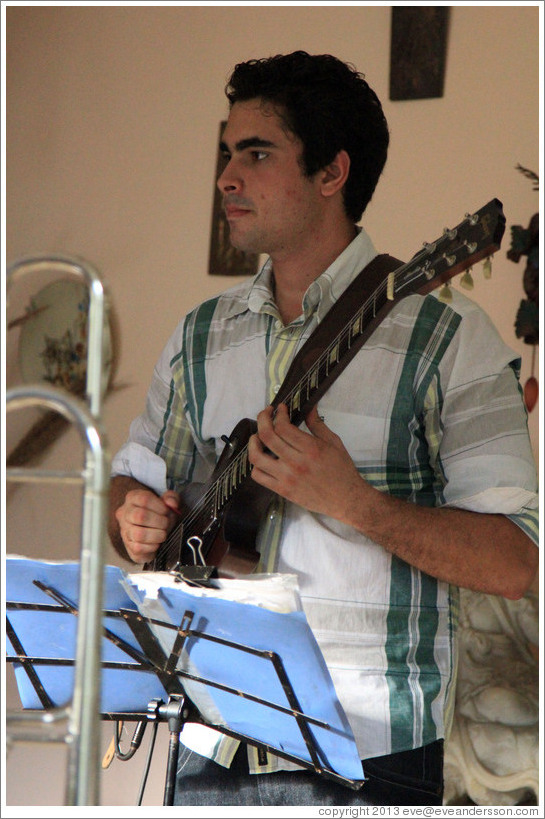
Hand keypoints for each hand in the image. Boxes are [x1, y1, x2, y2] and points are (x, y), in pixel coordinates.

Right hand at [114, 487, 180, 563]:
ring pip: (138, 534)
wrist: (155, 531)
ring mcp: (124, 530)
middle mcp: (124, 513)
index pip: (144, 499)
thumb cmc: (160, 513)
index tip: (167, 511)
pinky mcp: (128, 546)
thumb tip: (172, 504)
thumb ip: (172, 498)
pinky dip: (153, 546)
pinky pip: (139, 548)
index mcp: (133, 498)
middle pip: (140, 516)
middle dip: (159, 521)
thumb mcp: (168, 501)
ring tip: (163, 533)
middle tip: (166, 523)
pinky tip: (157, 542)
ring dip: (157, 535)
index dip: (160, 506)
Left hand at [248, 403, 364, 521]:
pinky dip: (255, 464)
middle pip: (267, 436)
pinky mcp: (282, 491)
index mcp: (311, 449)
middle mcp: (296, 463)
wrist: (346, 499)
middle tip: (266, 414)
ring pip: (257, 456)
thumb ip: (318, 424)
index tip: (280, 408)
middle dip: (263, 419)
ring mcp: (287, 478)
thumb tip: (308, 407)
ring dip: (253, 442)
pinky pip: (258, 476)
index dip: (278, 414)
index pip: (283, 427)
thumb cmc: (342, 470)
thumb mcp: (334, 443)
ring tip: (257, 436)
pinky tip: (261, 457)